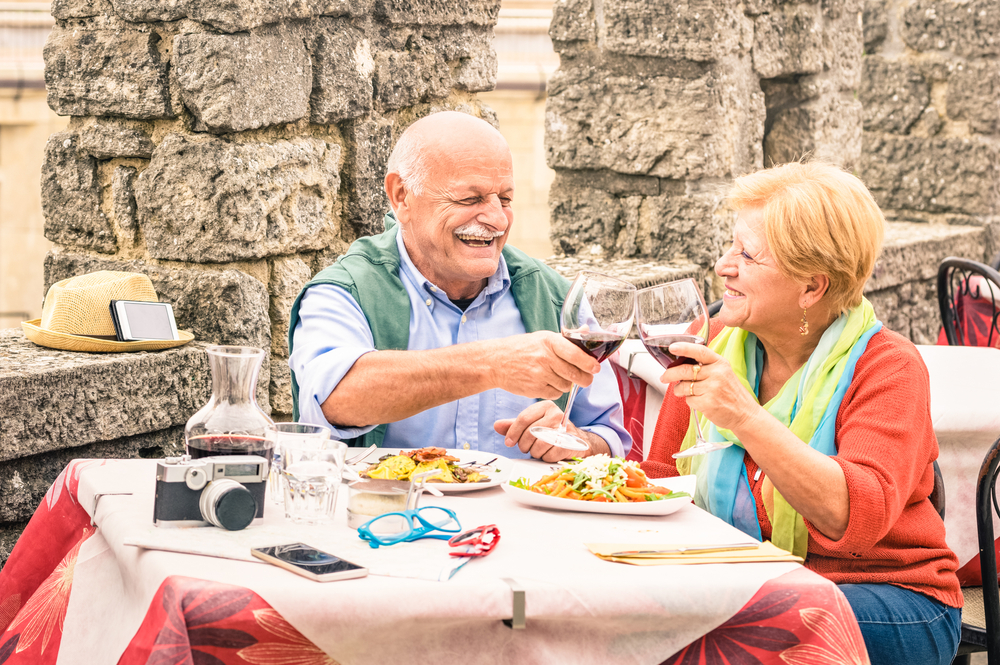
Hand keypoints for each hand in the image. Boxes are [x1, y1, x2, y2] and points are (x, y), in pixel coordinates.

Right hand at [488, 331, 599, 399]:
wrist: (496, 362)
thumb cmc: (521, 348)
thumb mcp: (543, 337)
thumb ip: (566, 338)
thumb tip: (587, 331)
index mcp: (549, 342)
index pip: (575, 354)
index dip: (589, 363)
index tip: (596, 368)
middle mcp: (545, 358)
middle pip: (575, 374)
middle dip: (585, 378)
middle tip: (587, 378)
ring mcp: (539, 375)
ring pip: (566, 385)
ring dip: (568, 383)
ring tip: (559, 376)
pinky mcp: (535, 389)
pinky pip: (555, 394)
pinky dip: (556, 390)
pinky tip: (548, 382)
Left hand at [494, 400, 608, 461]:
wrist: (576, 441)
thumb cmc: (550, 431)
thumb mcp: (532, 424)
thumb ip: (514, 425)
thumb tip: (497, 425)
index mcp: (545, 406)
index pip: (523, 418)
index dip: (513, 432)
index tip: (508, 442)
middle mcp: (557, 414)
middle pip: (530, 433)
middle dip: (524, 445)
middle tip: (526, 448)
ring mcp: (565, 429)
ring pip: (539, 445)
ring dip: (535, 452)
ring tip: (538, 450)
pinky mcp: (571, 443)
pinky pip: (550, 455)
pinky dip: (546, 458)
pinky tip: (548, 453)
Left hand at [658, 341, 760, 432]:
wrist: (744, 413)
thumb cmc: (730, 393)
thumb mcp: (723, 373)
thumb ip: (705, 366)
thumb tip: (680, 363)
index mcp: (720, 363)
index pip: (700, 351)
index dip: (684, 348)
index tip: (672, 347)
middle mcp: (717, 374)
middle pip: (685, 370)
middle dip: (670, 374)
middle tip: (664, 377)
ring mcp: (713, 389)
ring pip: (684, 386)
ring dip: (680, 390)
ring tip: (687, 392)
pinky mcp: (708, 403)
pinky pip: (689, 400)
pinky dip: (690, 401)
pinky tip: (700, 401)